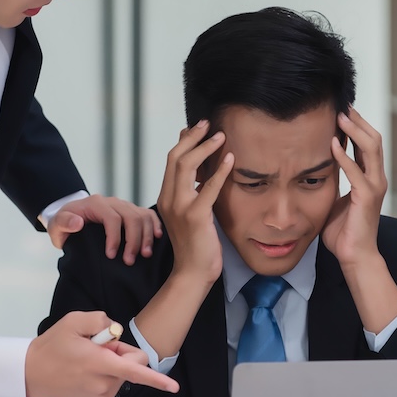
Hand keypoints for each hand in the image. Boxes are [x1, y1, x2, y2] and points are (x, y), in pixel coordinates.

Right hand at [24, 311, 179, 396]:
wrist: (31, 372)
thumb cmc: (53, 345)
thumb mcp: (74, 321)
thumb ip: (101, 320)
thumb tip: (116, 333)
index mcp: (100, 363)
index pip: (135, 370)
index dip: (157, 379)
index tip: (174, 387)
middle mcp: (103, 384)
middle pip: (130, 366)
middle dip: (120, 354)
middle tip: (97, 347)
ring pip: (121, 377)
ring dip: (111, 367)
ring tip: (86, 362)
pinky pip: (112, 388)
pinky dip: (104, 379)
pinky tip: (84, 375)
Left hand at [49, 194, 163, 263]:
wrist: (72, 219)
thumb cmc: (65, 225)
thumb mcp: (57, 225)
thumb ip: (63, 223)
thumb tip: (78, 222)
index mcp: (95, 204)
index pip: (112, 218)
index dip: (114, 237)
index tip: (111, 256)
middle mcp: (113, 202)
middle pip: (131, 217)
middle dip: (133, 240)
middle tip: (129, 261)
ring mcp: (125, 206)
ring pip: (143, 216)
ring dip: (146, 236)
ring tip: (145, 255)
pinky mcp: (132, 212)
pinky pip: (149, 215)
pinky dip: (155, 225)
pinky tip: (158, 238)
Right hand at [157, 121, 231, 283]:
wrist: (191, 273)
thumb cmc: (195, 245)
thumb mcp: (191, 214)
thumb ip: (192, 193)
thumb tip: (202, 173)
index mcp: (166, 197)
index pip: (171, 161)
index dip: (184, 142)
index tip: (196, 128)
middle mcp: (168, 199)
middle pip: (175, 158)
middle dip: (193, 137)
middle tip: (208, 124)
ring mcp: (180, 207)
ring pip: (186, 166)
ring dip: (205, 148)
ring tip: (220, 136)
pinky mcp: (196, 216)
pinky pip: (208, 187)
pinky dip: (220, 171)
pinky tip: (230, 159)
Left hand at [321, 107, 386, 266]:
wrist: (355, 256)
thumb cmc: (343, 231)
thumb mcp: (334, 198)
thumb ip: (331, 180)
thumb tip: (313, 167)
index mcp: (369, 178)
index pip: (367, 143)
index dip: (356, 125)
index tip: (340, 109)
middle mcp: (376, 179)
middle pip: (373, 139)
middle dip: (358, 120)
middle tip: (341, 104)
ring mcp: (374, 187)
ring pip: (372, 149)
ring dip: (355, 130)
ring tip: (340, 116)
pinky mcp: (367, 198)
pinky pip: (357, 172)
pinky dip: (345, 156)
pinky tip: (333, 144)